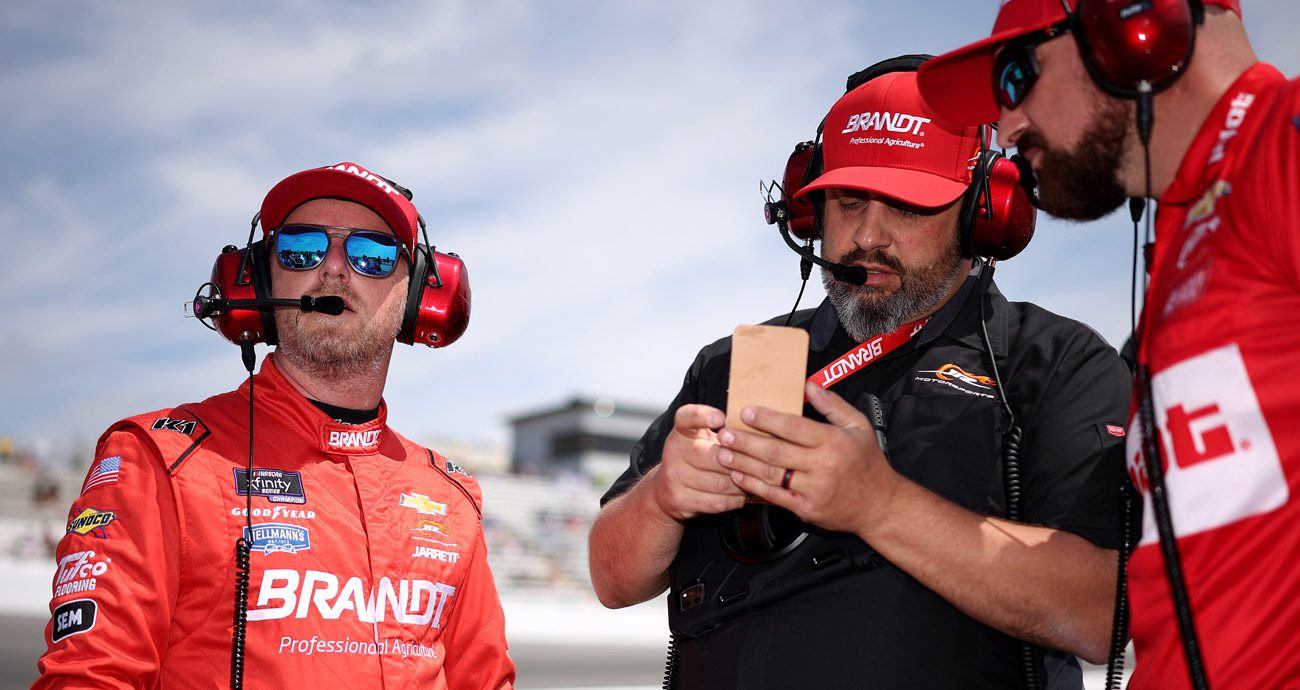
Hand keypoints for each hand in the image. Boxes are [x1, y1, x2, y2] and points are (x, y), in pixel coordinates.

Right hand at [650, 404, 747, 521]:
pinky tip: (742, 494)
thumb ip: (723, 431)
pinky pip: (716, 502)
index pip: (687, 417)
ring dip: (741, 483)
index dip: (703, 416)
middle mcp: (673, 451)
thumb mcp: (703, 437)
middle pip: (713, 456)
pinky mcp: (679, 499)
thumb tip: (757, 429)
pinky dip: (735, 500)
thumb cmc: (696, 458)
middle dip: (739, 462)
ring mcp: (674, 476)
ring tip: (754, 480)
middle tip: (757, 463)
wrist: (666, 488)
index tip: (721, 418)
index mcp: (681, 431)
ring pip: (719, 483)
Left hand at [718, 382, 900, 535]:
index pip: (793, 428)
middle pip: (775, 452)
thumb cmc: (868, 463)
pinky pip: (774, 497)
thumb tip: (809, 385)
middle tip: (725, 433)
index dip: (767, 420)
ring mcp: (812, 490)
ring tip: (723, 453)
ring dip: (743, 464)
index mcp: (833, 442)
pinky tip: (738, 476)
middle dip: (746, 442)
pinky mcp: (805, 509)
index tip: (746, 412)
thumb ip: (832, 405)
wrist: (880, 506)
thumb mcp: (859, 426)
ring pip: (770, 475)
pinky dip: (753, 487)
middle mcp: (821, 466)